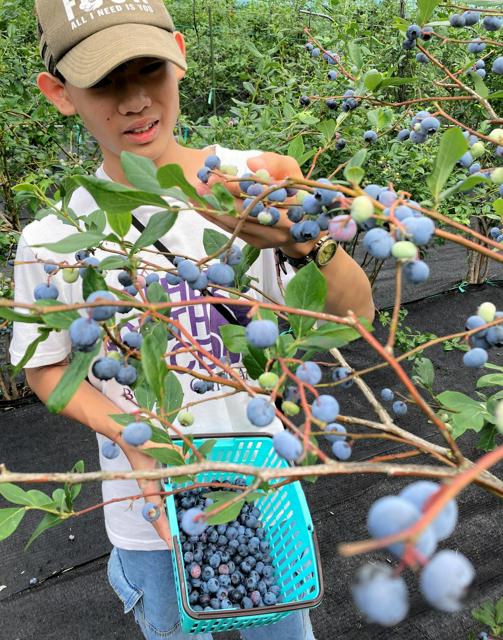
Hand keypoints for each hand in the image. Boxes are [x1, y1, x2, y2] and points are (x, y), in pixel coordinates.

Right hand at [120, 439, 181, 548]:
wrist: (126, 436)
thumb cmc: (142, 442)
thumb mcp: (161, 448)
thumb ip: (177, 457)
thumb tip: (193, 467)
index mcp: (148, 485)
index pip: (156, 511)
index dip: (162, 528)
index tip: (169, 542)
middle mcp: (147, 489)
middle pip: (154, 516)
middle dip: (163, 531)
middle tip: (172, 545)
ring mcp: (147, 486)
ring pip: (155, 509)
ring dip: (162, 522)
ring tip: (171, 535)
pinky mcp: (150, 481)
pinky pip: (156, 499)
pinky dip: (162, 510)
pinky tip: (169, 513)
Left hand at [196, 152, 315, 257]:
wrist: (305, 227)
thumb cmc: (296, 192)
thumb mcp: (291, 170)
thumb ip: (274, 162)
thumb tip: (252, 164)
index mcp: (289, 206)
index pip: (256, 195)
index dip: (234, 185)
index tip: (214, 175)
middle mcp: (277, 226)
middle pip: (241, 211)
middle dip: (218, 198)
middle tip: (198, 184)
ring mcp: (265, 238)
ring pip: (233, 223)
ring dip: (212, 209)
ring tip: (195, 195)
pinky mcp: (255, 244)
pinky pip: (231, 230)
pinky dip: (215, 218)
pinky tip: (202, 207)